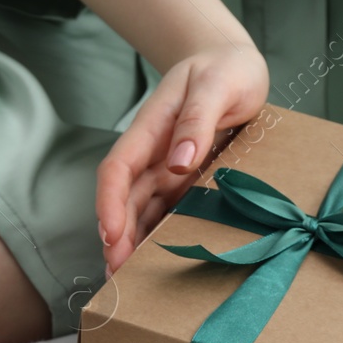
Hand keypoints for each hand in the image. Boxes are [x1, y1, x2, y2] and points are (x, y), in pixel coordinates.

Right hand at [98, 45, 268, 273]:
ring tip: (128, 279)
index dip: (109, 203)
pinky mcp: (184, 180)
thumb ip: (197, 120)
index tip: (110, 234)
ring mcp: (166, 168)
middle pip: (124, 199)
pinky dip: (156, 236)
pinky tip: (153, 262)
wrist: (233, 63)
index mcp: (150, 127)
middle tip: (117, 273)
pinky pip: (165, 211)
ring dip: (132, 243)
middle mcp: (152, 153)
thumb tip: (179, 162)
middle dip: (116, 237)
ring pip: (141, 211)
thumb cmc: (225, 69)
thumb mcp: (217, 85)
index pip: (118, 168)